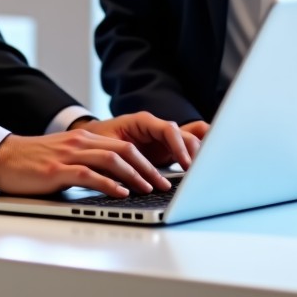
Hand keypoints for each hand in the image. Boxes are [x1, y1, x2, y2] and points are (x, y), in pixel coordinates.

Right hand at [0, 113, 200, 197]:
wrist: (3, 157)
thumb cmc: (34, 163)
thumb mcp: (66, 159)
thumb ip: (89, 165)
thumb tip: (115, 183)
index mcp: (85, 139)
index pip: (124, 146)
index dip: (146, 161)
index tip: (161, 177)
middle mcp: (81, 142)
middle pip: (124, 150)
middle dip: (148, 168)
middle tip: (164, 185)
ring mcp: (70, 155)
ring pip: (111, 159)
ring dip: (134, 176)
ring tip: (148, 189)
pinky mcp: (57, 169)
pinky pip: (89, 174)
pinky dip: (108, 184)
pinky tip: (121, 193)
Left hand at [83, 113, 204, 170]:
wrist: (94, 140)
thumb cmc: (98, 140)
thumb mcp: (106, 146)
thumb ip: (119, 156)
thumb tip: (127, 171)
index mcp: (144, 122)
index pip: (168, 130)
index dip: (179, 146)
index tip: (186, 165)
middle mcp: (157, 129)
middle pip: (185, 135)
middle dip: (195, 152)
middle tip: (199, 173)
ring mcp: (164, 140)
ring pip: (190, 140)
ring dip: (198, 155)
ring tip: (203, 175)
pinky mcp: (167, 151)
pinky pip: (186, 150)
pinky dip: (195, 158)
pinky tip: (199, 173)